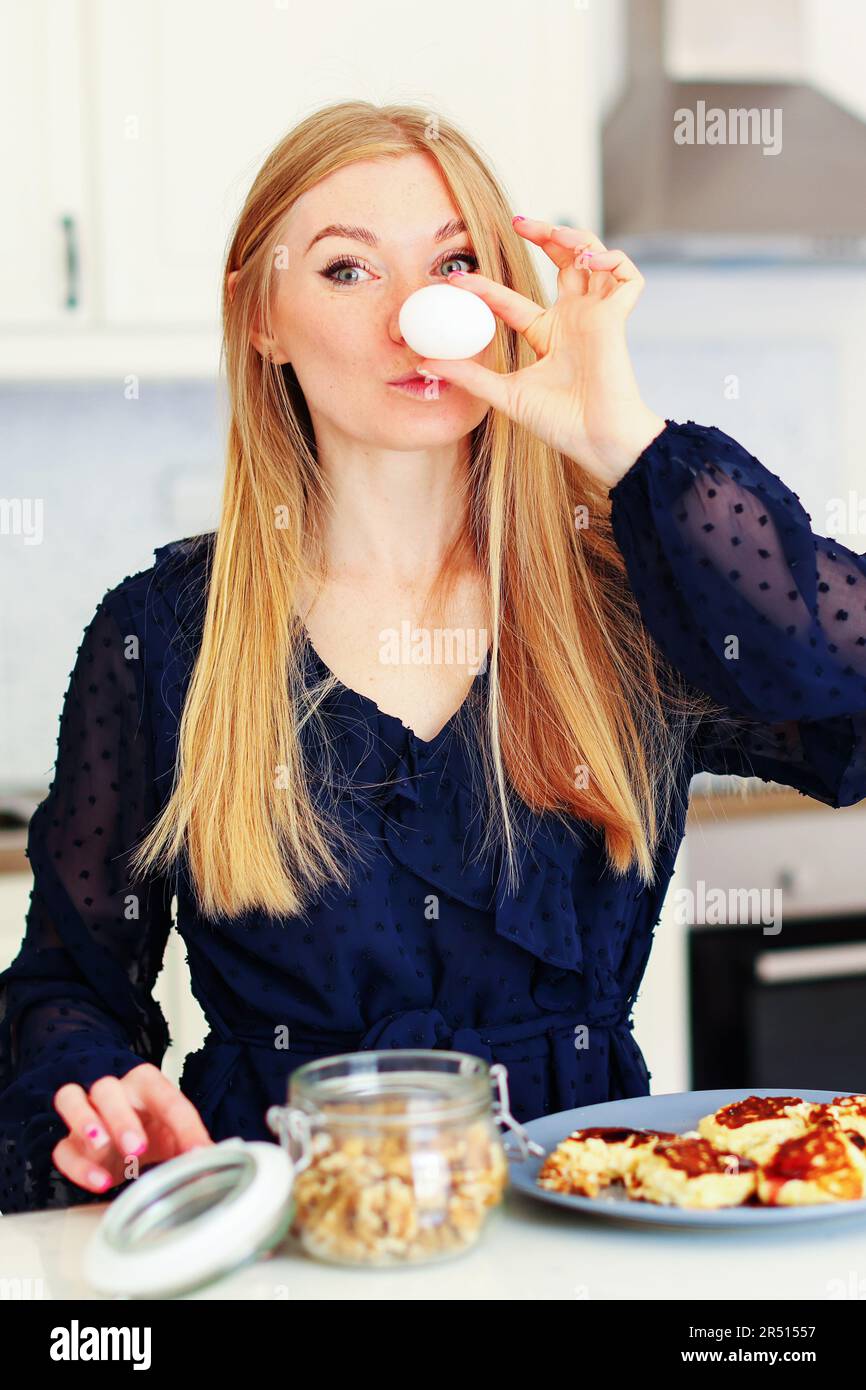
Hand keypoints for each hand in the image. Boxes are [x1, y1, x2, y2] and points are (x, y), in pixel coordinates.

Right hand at [52, 1062, 213, 1194]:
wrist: (129, 1139)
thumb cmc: (154, 1128)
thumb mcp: (178, 1134)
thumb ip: (194, 1144)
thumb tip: (217, 1160)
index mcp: (148, 1085)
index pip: (165, 1096)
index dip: (183, 1125)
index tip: (196, 1152)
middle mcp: (114, 1092)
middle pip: (107, 1089)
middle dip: (121, 1117)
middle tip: (137, 1148)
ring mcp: (87, 1114)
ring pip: (72, 1100)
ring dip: (85, 1123)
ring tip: (102, 1147)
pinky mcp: (71, 1143)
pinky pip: (62, 1148)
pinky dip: (77, 1166)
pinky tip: (99, 1181)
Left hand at [413, 219, 666, 489]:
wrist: (595, 441)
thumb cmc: (559, 424)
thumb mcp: (504, 395)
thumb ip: (468, 375)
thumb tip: (424, 363)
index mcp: (546, 336)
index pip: (512, 300)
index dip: (486, 287)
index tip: (457, 278)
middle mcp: (573, 320)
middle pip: (562, 262)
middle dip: (545, 235)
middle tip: (518, 222)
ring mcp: (596, 317)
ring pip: (594, 258)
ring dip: (576, 238)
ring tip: (553, 232)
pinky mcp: (617, 319)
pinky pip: (627, 277)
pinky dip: (614, 259)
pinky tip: (590, 260)